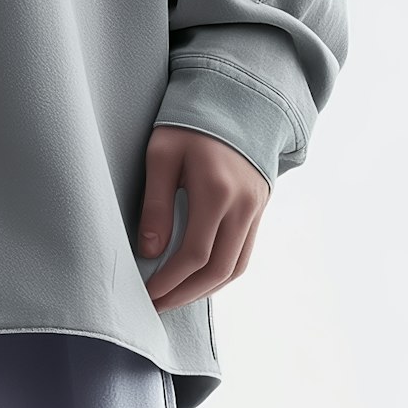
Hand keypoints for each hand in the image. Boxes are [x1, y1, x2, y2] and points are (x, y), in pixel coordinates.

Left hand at [137, 125, 268, 311]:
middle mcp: (243, 205)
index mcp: (217, 191)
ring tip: (175, 298)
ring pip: (236, 267)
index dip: (170, 281)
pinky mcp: (260, 208)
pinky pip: (244, 253)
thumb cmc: (188, 124)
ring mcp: (256, 208)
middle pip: (218, 270)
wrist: (235, 101)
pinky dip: (222, 273)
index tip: (147, 294)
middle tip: (157, 306)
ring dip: (205, 290)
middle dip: (185, 294)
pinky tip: (198, 278)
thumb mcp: (161, 155)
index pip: (194, 254)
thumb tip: (150, 252)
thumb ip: (156, 204)